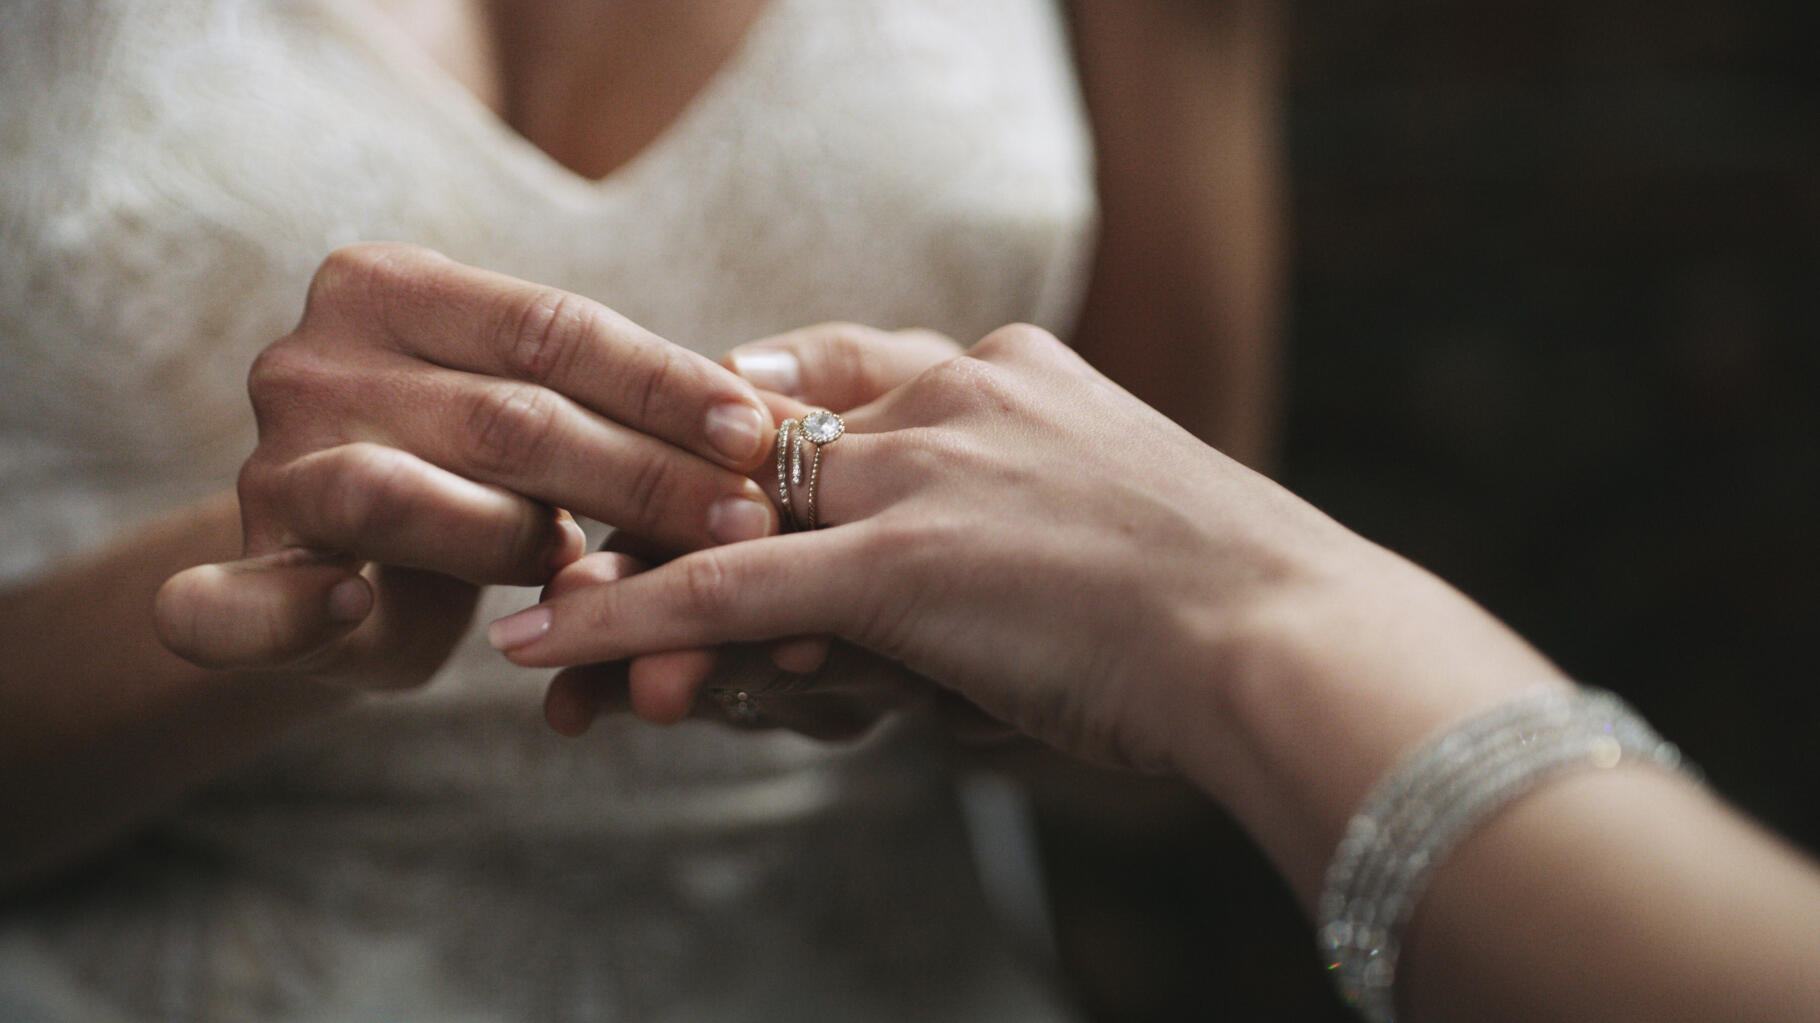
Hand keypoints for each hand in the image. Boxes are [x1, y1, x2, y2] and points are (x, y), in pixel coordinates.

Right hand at [155, 243, 778, 689]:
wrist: (345, 571)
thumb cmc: (479, 481)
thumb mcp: (546, 423)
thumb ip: (622, 414)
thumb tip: (789, 426)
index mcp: (394, 288)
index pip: (554, 328)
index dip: (667, 384)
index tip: (766, 434)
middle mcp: (314, 354)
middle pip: (505, 414)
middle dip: (643, 476)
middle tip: (752, 525)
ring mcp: (267, 458)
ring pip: (405, 498)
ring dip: (529, 549)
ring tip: (635, 589)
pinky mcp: (239, 565)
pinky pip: (236, 600)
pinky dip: (292, 613)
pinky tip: (353, 610)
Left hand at [491, 323, 1346, 768]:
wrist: (1288, 636)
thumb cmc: (1231, 600)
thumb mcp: (1128, 514)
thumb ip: (1037, 507)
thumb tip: (986, 565)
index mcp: (1011, 365)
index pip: (841, 371)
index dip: (755, 409)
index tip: (700, 434)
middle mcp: (951, 396)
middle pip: (767, 439)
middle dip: (675, 499)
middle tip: (589, 535)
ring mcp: (921, 473)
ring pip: (737, 514)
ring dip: (638, 567)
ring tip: (545, 607)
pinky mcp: (898, 566)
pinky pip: (731, 590)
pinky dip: (632, 618)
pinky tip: (547, 643)